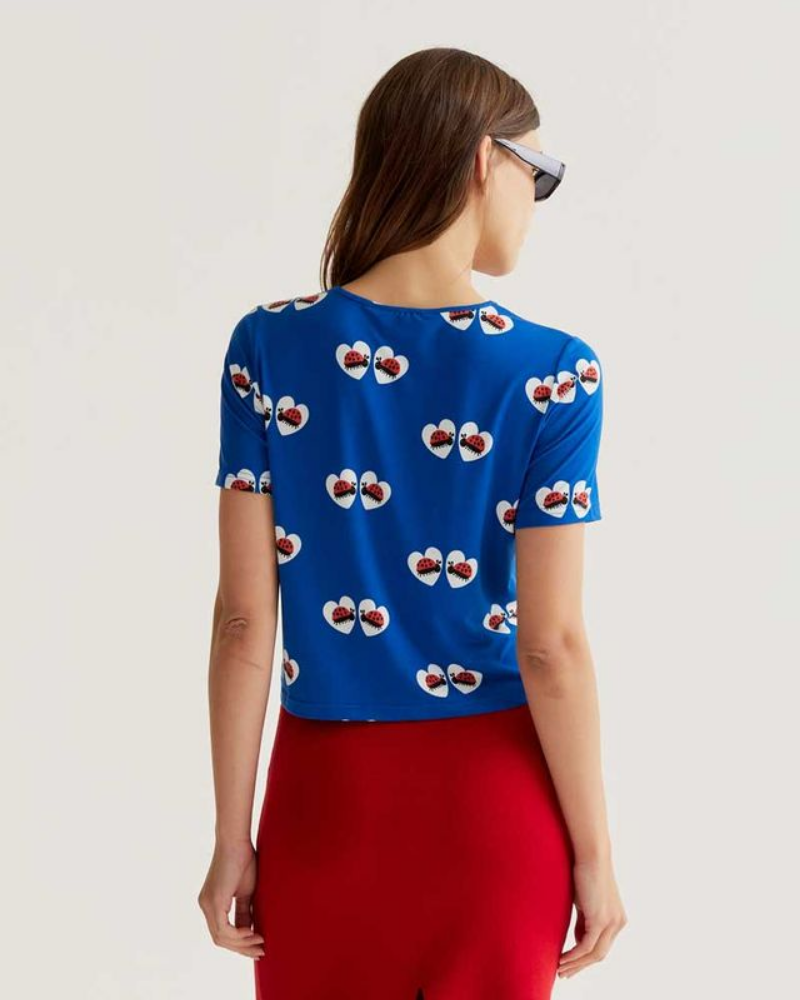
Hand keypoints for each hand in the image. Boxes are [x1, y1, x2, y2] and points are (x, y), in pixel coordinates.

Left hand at [197, 839, 264, 959]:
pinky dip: (237, 935)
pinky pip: (223, 929)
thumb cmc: (243, 860)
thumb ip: (243, 912)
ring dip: (241, 944)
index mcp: (211, 903)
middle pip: (220, 939)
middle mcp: (205, 905)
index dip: (239, 943)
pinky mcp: (214, 902)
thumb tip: (249, 931)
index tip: (257, 945)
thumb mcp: (245, 892)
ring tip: (260, 942)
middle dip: (241, 948)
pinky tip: (251, 933)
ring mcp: (207, 904)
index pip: (222, 933)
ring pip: (221, 937)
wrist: (236, 840)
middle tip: (260, 951)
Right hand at [557, 855, 626, 978]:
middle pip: (600, 954)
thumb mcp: (585, 902)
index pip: (601, 946)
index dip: (585, 958)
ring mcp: (612, 922)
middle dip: (580, 966)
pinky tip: (561, 959)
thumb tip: (578, 938)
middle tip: (564, 973)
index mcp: (618, 919)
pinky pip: (586, 946)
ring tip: (559, 969)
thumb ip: (585, 920)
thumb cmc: (585, 871)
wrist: (591, 854)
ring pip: (594, 954)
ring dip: (575, 964)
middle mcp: (619, 923)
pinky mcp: (601, 920)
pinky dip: (574, 956)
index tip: (570, 963)